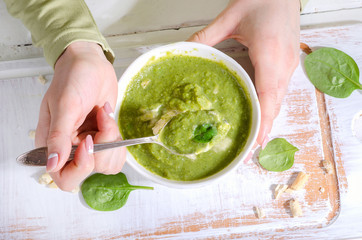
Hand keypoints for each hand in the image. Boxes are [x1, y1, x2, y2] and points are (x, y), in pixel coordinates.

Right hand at [35, 41, 125, 190]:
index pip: (63, 177)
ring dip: (112, 140)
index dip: (80, 167)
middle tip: (101, 126)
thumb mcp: (65, 105)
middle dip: (102, 151)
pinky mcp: (105, 139)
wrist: (92, 64)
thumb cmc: (74, 78)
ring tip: (104, 115)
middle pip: (89, 172)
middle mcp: (70, 148)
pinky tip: (109, 117)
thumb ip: (58, 137)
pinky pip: (117, 154)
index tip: (89, 142)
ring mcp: (89, 145)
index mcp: (53, 144)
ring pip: (107, 164)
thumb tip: (51, 165)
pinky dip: (119, 138)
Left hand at [189, 0, 299, 148]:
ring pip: (280, 98)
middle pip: (275, 103)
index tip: (256, 142)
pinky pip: (281, 89)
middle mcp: (283, 64)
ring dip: (268, 117)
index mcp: (270, 55)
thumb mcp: (230, 17)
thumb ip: (207, 36)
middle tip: (251, 147)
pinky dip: (271, 104)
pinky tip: (262, 111)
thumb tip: (185, 49)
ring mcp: (289, 64)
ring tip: (256, 135)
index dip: (263, 121)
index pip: (268, 96)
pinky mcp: (289, 62)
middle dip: (265, 126)